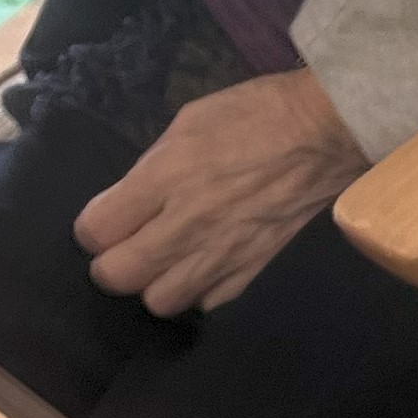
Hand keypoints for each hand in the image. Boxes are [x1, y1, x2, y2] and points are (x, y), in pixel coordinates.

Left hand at [73, 70, 365, 313]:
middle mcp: (188, 222)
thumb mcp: (188, 122)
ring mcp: (222, 252)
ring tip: (162, 264)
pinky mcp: (254, 268)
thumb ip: (152, 168)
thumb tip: (130, 200)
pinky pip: (208, 303)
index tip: (103, 221)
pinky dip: (198, 292)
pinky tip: (200, 269)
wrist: (325, 132)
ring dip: (153, 285)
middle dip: (110, 265)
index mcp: (166, 175)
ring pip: (160, 301)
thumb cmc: (255, 114)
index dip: (91, 228)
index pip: (96, 230)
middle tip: (123, 247)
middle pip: (118, 276)